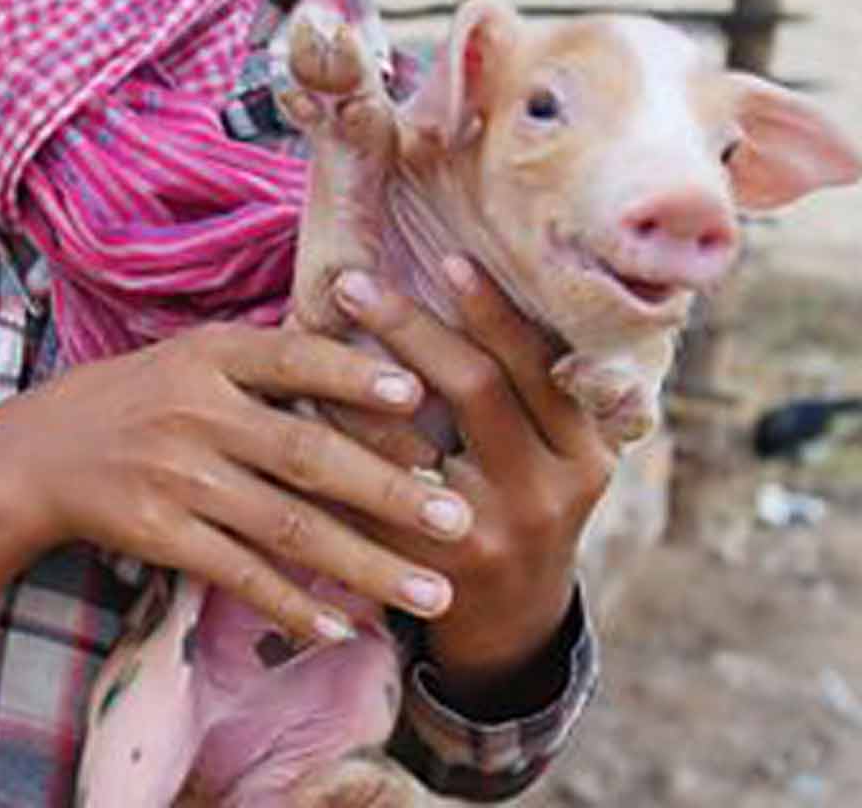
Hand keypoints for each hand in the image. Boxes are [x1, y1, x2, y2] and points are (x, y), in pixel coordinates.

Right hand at [5, 322, 476, 644]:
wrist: (43, 451)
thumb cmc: (144, 395)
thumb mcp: (196, 354)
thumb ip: (275, 363)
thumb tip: (387, 372)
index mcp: (210, 356)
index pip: (291, 359)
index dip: (351, 376)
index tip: (418, 393)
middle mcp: (196, 413)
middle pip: (306, 455)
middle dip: (388, 491)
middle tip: (457, 519)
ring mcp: (177, 477)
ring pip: (286, 527)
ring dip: (365, 564)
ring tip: (432, 593)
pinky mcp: (159, 533)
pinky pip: (238, 573)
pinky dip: (290, 604)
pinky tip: (341, 628)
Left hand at [333, 260, 613, 707]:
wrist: (514, 621)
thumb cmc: (528, 500)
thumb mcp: (560, 453)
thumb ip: (537, 387)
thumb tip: (468, 275)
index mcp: (584, 454)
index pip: (539, 366)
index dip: (494, 312)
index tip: (449, 258)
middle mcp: (544, 493)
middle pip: (476, 387)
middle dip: (412, 326)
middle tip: (354, 281)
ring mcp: (483, 535)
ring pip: (408, 441)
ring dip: (352, 380)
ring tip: (308, 326)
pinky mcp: (422, 567)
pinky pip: (363, 491)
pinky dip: (331, 439)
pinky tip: (296, 397)